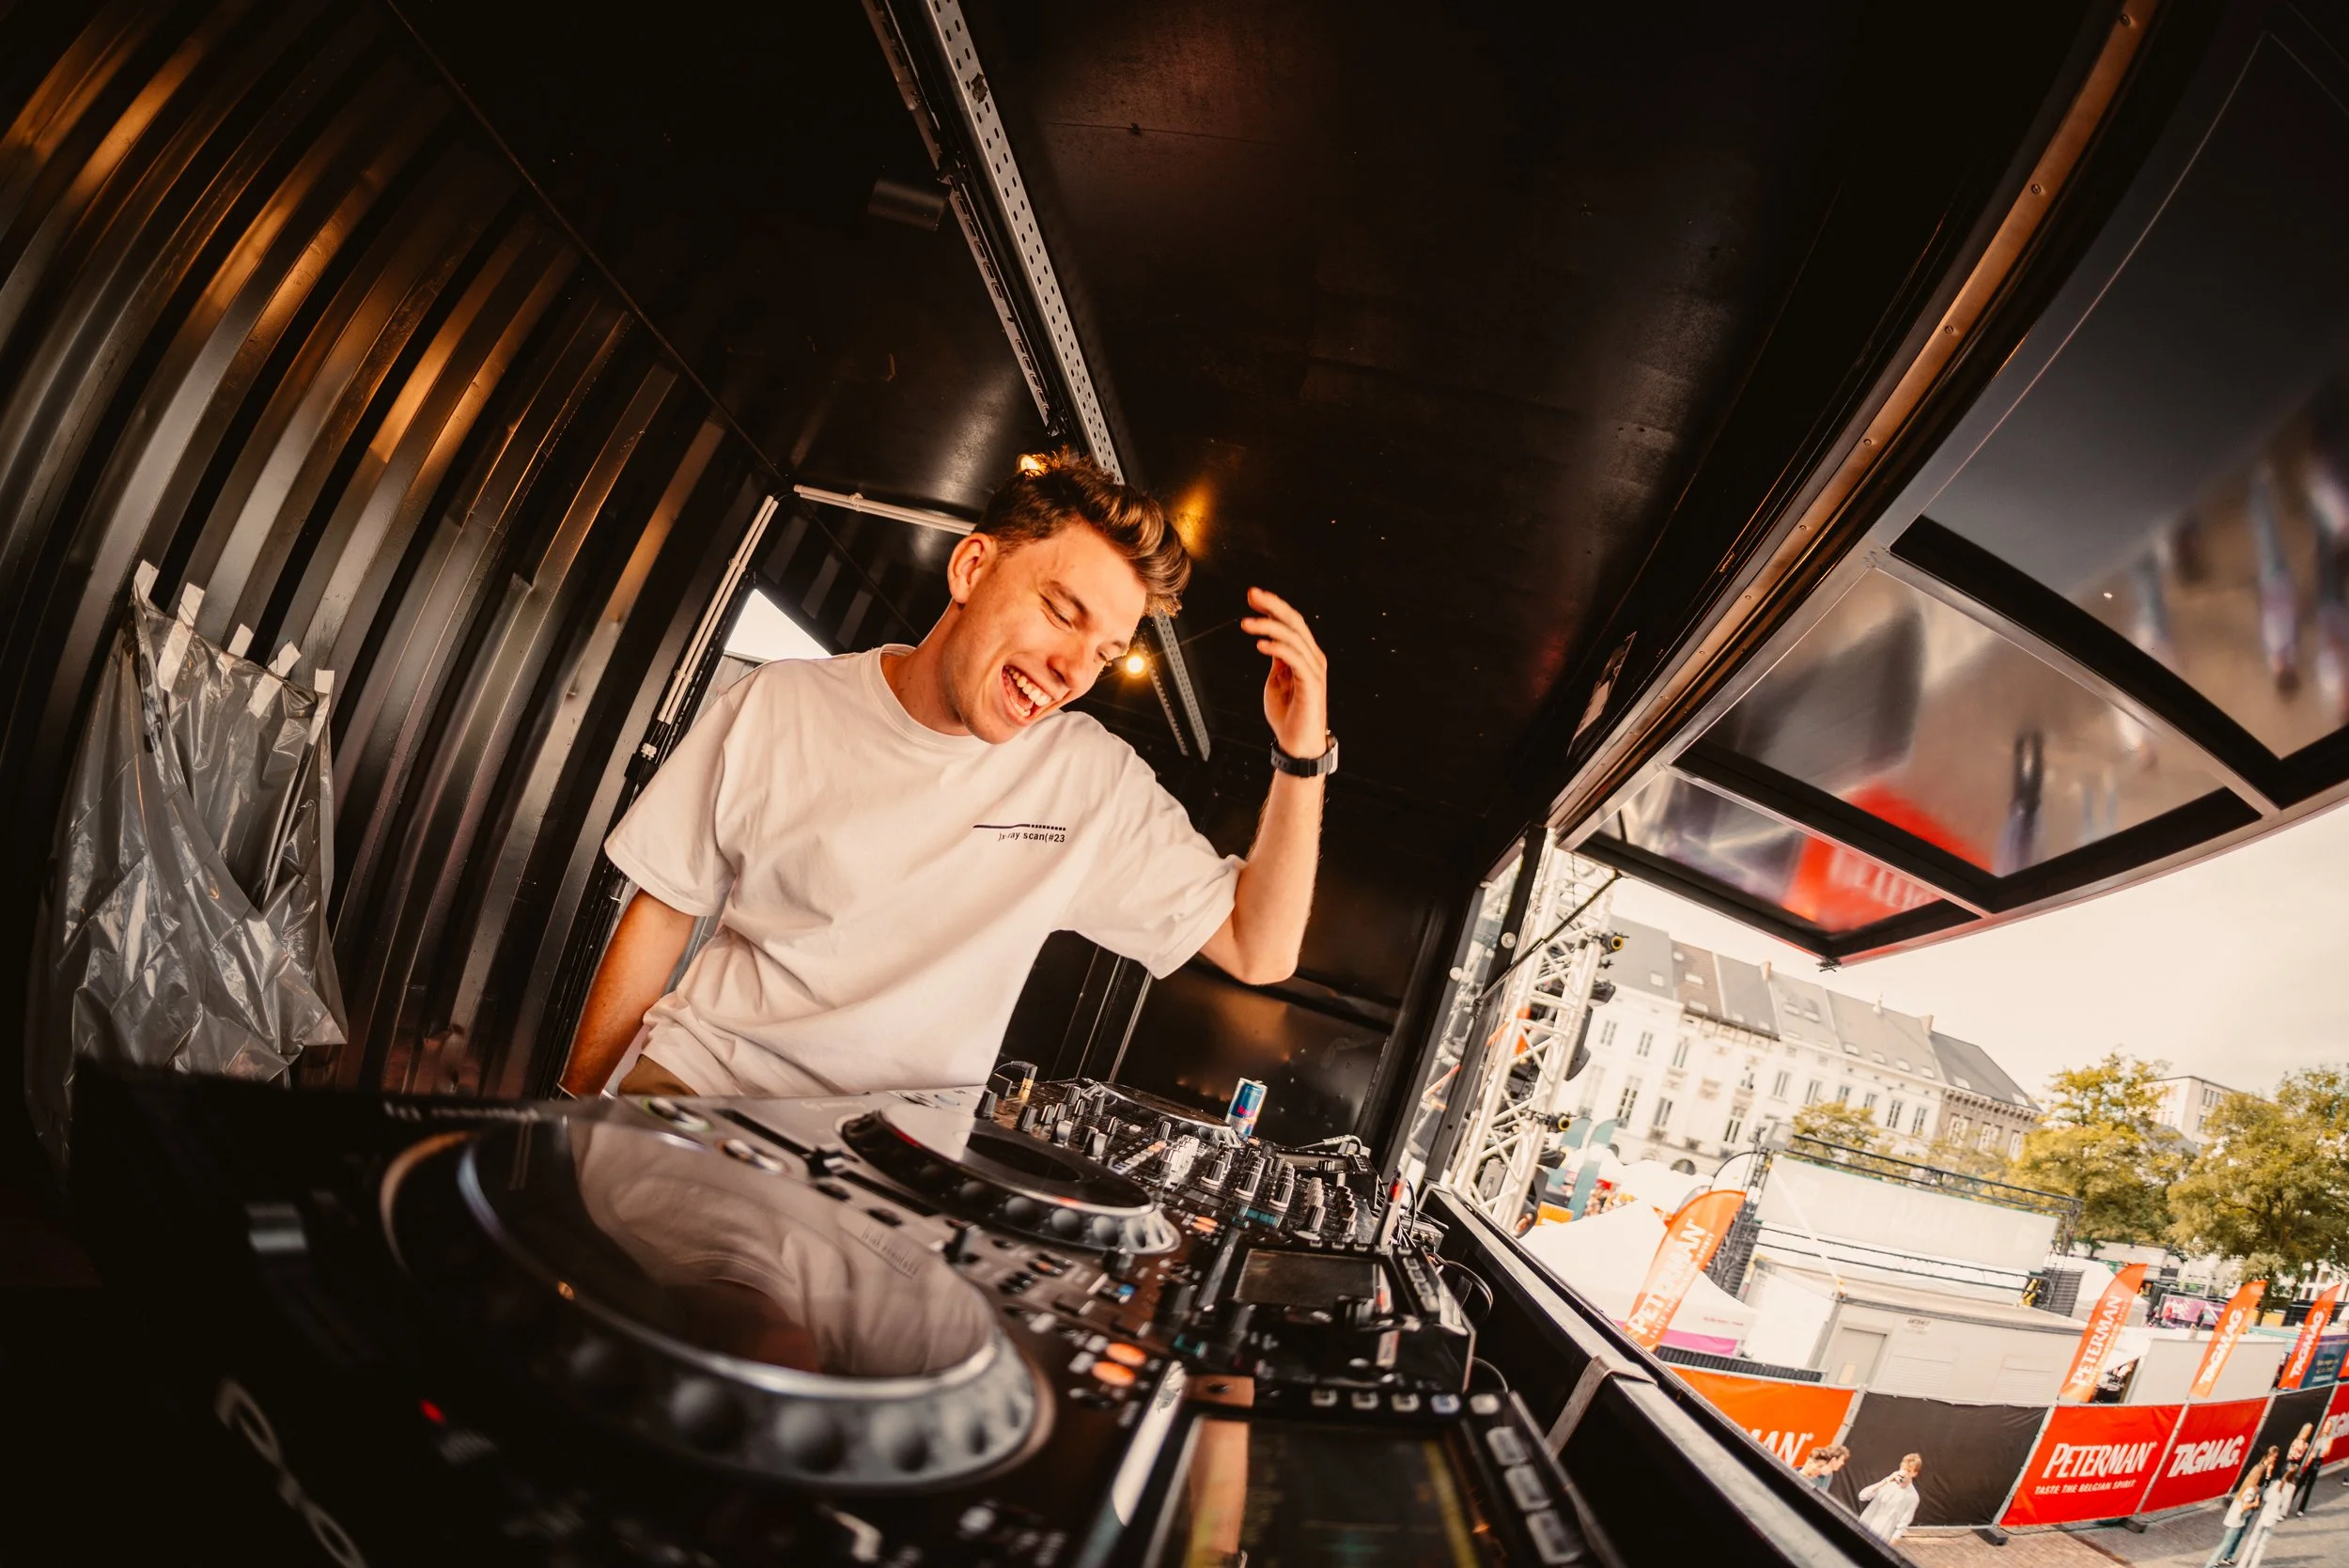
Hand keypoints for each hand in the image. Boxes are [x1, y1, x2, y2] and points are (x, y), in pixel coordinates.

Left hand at [1241, 586, 1328, 759]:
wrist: (1297, 744)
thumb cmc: (1289, 715)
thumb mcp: (1277, 681)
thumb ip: (1277, 660)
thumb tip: (1269, 641)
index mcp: (1305, 655)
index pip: (1290, 623)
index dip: (1272, 607)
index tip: (1252, 597)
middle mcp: (1313, 657)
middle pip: (1294, 622)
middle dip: (1272, 606)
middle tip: (1251, 595)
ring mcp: (1313, 669)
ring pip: (1293, 637)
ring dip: (1268, 627)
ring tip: (1247, 623)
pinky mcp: (1311, 683)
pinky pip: (1294, 659)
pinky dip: (1277, 648)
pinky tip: (1260, 644)